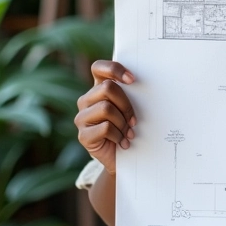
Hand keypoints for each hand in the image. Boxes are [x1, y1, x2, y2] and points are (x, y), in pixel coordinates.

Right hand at [75, 60, 136, 174]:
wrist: (121, 157)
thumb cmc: (127, 127)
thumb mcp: (129, 108)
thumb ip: (130, 93)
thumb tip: (143, 82)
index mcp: (97, 88)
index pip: (98, 68)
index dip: (114, 69)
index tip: (132, 79)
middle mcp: (86, 100)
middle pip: (107, 88)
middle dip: (125, 103)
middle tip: (134, 119)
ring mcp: (82, 118)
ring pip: (106, 108)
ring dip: (123, 122)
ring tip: (129, 133)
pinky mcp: (83, 136)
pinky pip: (105, 128)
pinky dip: (119, 136)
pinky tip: (123, 142)